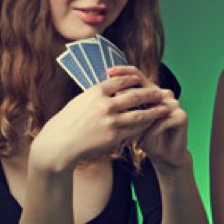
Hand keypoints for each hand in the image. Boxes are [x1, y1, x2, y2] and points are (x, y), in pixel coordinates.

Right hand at [33, 71, 169, 172]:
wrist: (59, 144)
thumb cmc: (67, 122)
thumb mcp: (80, 101)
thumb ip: (97, 94)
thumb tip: (111, 86)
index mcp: (95, 92)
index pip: (120, 81)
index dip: (133, 79)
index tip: (141, 79)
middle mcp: (105, 104)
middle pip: (135, 96)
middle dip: (150, 94)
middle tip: (160, 93)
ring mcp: (110, 121)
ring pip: (139, 114)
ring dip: (154, 111)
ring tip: (164, 109)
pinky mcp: (113, 136)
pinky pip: (134, 130)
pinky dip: (144, 126)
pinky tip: (152, 124)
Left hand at [107, 67, 191, 170]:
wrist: (165, 154)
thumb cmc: (143, 137)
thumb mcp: (127, 122)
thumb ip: (119, 108)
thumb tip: (96, 98)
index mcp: (150, 91)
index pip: (136, 75)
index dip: (123, 72)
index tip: (107, 72)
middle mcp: (163, 94)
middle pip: (144, 89)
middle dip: (126, 97)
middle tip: (110, 105)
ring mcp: (174, 104)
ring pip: (151, 107)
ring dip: (136, 121)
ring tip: (122, 132)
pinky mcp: (181, 116)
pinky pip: (161, 122)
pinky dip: (148, 134)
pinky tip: (137, 145)